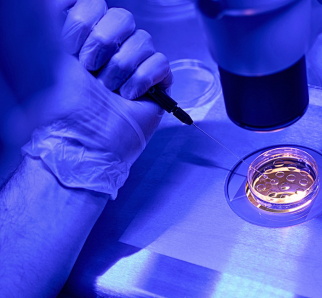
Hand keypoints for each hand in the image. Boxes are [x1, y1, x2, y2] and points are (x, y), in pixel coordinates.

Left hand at [23, 0, 172, 198]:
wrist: (84, 141)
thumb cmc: (60, 107)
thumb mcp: (41, 54)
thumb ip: (51, 18)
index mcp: (81, 37)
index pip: (93, 3)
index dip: (83, 23)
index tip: (70, 49)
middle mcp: (108, 49)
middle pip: (122, 16)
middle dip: (103, 44)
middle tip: (90, 70)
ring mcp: (134, 66)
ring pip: (143, 38)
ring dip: (121, 67)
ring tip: (110, 89)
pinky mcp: (156, 83)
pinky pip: (161, 62)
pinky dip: (144, 79)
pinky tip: (129, 96)